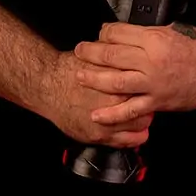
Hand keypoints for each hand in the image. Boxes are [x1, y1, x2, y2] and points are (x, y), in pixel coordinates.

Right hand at [38, 50, 152, 147]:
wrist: (47, 86)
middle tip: (146, 100)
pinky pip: (127, 142)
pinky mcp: (98, 136)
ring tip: (141, 114)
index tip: (148, 85)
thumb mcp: (97, 58)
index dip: (148, 86)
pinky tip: (135, 131)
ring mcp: (107, 122)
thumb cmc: (69, 71)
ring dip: (142, 120)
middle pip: (147, 107)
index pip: (147, 88)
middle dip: (148, 103)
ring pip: (141, 125)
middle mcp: (114, 103)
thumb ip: (116, 60)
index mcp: (117, 82)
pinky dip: (134, 137)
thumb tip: (132, 53)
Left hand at [74, 21, 195, 125]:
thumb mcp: (170, 30)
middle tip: (79, 51)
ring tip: (79, 76)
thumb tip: (122, 35)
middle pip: (112, 55)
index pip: (118, 33)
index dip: (104, 33)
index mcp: (154, 39)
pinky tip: (98, 115)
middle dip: (91, 53)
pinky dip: (113, 114)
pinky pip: (131, 110)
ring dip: (94, 79)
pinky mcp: (158, 101)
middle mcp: (151, 61)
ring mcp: (154, 83)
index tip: (99, 34)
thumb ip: (146, 34)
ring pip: (116, 81)